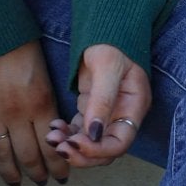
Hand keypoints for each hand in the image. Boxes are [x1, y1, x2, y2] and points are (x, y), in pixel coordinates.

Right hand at [0, 41, 67, 185]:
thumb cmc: (19, 44)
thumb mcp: (44, 71)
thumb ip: (48, 100)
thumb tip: (55, 127)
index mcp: (41, 103)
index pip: (53, 146)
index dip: (59, 165)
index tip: (62, 175)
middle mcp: (17, 113)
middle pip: (29, 155)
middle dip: (38, 173)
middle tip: (42, 181)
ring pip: (1, 155)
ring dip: (10, 173)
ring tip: (16, 183)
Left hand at [45, 45, 150, 170]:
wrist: (104, 31)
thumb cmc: (111, 45)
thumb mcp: (107, 67)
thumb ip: (102, 100)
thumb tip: (95, 133)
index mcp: (133, 108)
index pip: (119, 143)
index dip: (98, 150)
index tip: (75, 144)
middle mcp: (123, 116)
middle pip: (105, 151)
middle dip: (82, 153)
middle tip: (59, 148)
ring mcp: (107, 115)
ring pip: (91, 144)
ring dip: (71, 146)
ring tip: (51, 138)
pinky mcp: (92, 111)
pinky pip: (80, 132)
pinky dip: (67, 134)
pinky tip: (54, 128)